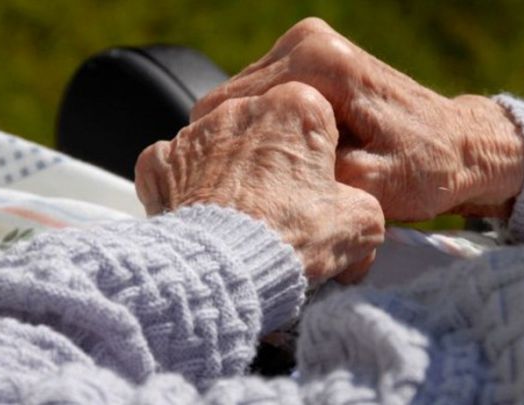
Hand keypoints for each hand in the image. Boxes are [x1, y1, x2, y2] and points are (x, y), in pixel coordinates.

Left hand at [135, 82, 384, 282]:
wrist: (225, 270)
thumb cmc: (292, 239)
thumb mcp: (360, 224)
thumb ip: (362, 205)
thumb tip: (354, 216)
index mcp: (296, 108)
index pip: (316, 118)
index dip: (321, 155)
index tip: (320, 185)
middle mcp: (243, 108)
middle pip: (266, 127)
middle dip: (275, 158)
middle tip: (283, 203)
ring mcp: (196, 132)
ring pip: (221, 143)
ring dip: (232, 169)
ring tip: (244, 215)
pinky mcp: (161, 161)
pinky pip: (177, 165)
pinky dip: (188, 185)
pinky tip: (204, 213)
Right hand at [192, 18, 523, 220]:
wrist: (459, 147)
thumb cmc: (424, 169)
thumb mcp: (369, 186)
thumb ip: (309, 173)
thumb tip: (255, 175)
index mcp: (320, 63)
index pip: (234, 106)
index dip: (230, 154)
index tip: (240, 190)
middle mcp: (309, 41)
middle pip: (232, 100)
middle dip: (241, 144)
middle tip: (262, 188)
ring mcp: (309, 45)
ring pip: (245, 101)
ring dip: (254, 138)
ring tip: (279, 174)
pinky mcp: (311, 60)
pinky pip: (264, 99)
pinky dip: (268, 130)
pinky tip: (287, 158)